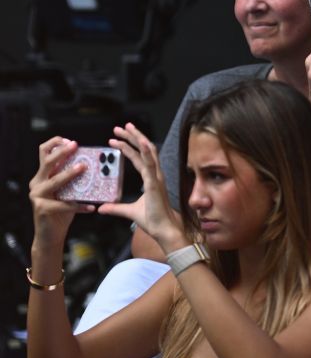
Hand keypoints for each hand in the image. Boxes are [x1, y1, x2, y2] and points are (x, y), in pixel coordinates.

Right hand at [29, 137, 95, 249]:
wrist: (50, 235)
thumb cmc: (61, 212)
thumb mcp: (67, 192)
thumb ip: (74, 180)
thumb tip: (95, 167)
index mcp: (42, 176)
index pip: (44, 153)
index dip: (55, 144)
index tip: (71, 142)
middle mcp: (37, 183)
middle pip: (47, 162)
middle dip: (61, 152)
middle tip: (76, 146)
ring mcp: (37, 196)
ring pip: (54, 181)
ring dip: (69, 174)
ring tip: (83, 168)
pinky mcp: (42, 209)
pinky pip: (64, 205)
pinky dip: (79, 206)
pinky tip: (91, 207)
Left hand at [97, 123, 187, 252]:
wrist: (162, 230)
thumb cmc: (152, 220)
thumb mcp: (129, 211)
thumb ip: (116, 208)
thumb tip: (101, 208)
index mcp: (151, 179)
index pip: (140, 157)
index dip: (129, 146)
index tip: (115, 139)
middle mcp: (155, 175)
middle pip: (145, 149)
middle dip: (132, 136)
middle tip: (120, 127)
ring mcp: (156, 177)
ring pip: (147, 152)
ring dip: (137, 138)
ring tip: (126, 127)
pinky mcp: (154, 183)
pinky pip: (150, 164)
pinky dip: (145, 151)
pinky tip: (139, 141)